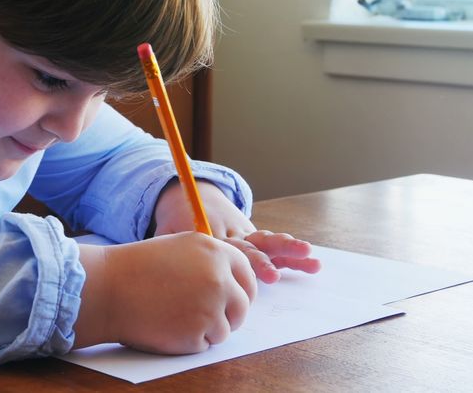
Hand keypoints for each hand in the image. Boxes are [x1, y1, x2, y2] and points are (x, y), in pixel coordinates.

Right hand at [75, 233, 256, 353]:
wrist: (108, 288)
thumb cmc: (136, 268)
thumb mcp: (179, 248)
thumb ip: (209, 261)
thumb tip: (233, 283)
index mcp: (215, 252)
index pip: (247, 276)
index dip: (242, 290)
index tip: (235, 299)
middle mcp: (219, 278)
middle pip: (242, 306)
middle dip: (228, 314)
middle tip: (204, 315)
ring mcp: (211, 307)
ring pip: (225, 329)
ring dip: (205, 329)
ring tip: (174, 315)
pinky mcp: (198, 333)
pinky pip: (205, 344)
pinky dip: (188, 341)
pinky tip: (166, 325)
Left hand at [154, 180, 320, 282]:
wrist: (189, 196)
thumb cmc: (174, 223)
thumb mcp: (168, 233)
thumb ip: (169, 248)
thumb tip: (159, 268)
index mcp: (207, 230)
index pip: (222, 246)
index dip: (234, 258)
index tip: (240, 270)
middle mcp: (230, 232)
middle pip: (247, 246)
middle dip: (261, 261)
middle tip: (272, 276)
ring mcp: (245, 234)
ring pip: (266, 241)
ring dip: (287, 250)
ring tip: (309, 256)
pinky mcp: (254, 239)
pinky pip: (274, 247)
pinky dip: (292, 256)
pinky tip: (313, 263)